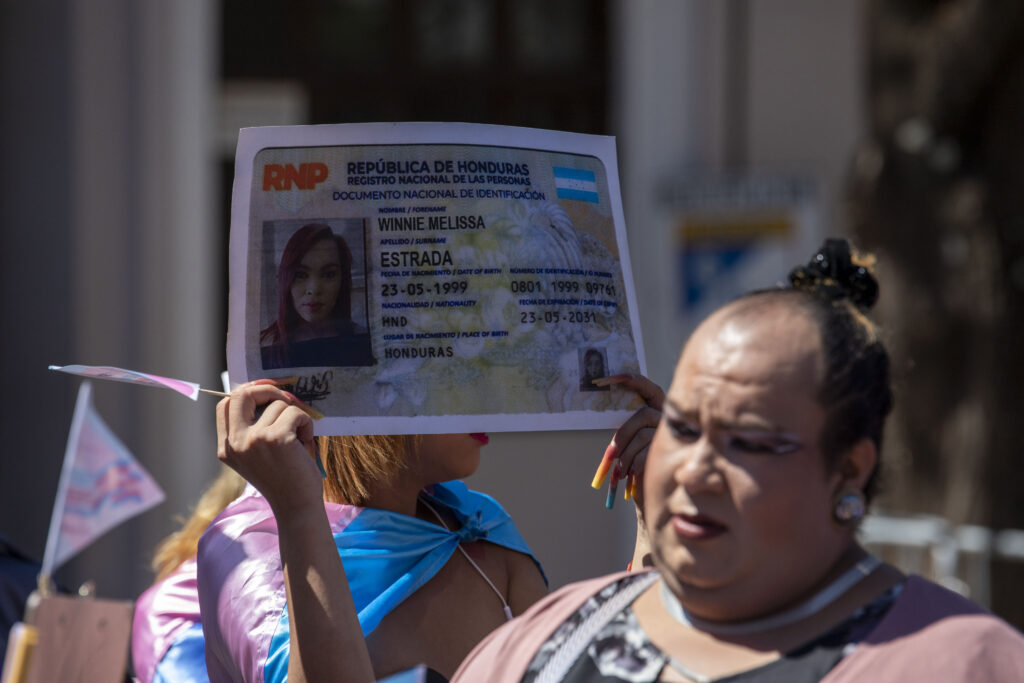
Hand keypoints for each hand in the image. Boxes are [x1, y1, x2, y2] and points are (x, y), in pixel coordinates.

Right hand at [216, 382, 321, 516]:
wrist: (297, 507)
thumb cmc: (284, 477)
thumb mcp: (259, 452)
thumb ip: (255, 426)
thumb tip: (268, 390)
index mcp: (226, 447)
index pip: (225, 405)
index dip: (247, 392)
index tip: (267, 394)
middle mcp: (235, 443)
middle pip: (241, 394)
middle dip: (267, 389)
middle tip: (286, 400)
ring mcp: (254, 440)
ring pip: (277, 404)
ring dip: (295, 416)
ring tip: (300, 438)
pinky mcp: (276, 439)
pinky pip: (295, 413)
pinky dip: (306, 423)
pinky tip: (306, 442)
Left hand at [591, 375, 664, 509]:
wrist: (656, 493)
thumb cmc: (640, 465)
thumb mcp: (632, 443)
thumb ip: (629, 429)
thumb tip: (607, 414)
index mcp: (658, 410)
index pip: (649, 388)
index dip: (633, 380)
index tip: (607, 378)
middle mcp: (669, 419)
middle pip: (642, 415)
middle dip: (622, 435)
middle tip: (610, 455)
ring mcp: (674, 435)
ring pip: (643, 436)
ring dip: (627, 454)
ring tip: (621, 470)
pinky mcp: (675, 453)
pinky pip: (648, 453)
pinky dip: (635, 464)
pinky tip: (631, 474)